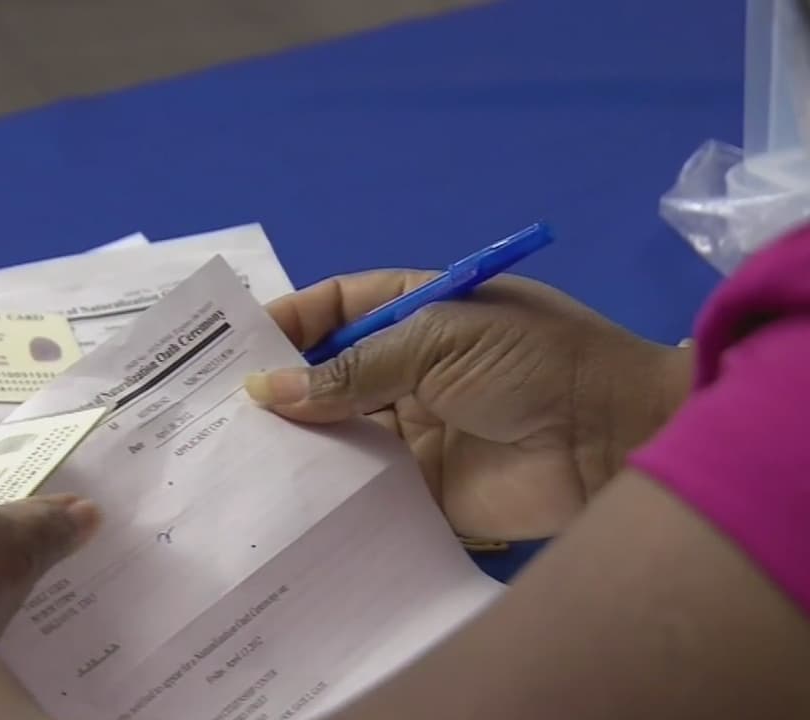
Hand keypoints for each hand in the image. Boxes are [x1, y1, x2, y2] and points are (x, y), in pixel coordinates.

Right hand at [247, 271, 690, 539]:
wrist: (614, 440)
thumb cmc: (532, 363)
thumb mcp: (437, 340)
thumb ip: (351, 370)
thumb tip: (265, 391)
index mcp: (417, 314)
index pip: (338, 309)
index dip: (288, 321)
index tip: (233, 346)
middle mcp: (408, 371)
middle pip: (328, 375)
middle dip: (279, 387)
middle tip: (215, 409)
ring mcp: (413, 431)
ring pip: (337, 434)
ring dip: (294, 441)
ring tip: (230, 454)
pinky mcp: (420, 490)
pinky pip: (361, 489)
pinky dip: (324, 493)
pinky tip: (276, 498)